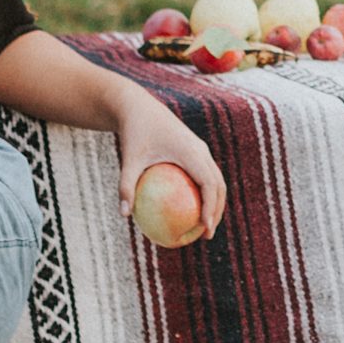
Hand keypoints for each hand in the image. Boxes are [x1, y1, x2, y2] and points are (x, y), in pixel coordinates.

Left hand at [116, 93, 226, 244]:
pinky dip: (205, 192)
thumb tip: (124, 216)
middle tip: (207, 234)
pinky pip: (205, 174)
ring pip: (216, 179)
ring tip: (203, 226)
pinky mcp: (195, 149)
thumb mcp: (128, 160)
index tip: (204, 228)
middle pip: (219, 184)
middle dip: (218, 210)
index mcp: (190, 152)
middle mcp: (200, 150)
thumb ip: (126, 186)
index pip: (209, 184)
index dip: (211, 207)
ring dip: (215, 202)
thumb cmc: (133, 134)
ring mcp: (200, 149)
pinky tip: (188, 209)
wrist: (139, 108)